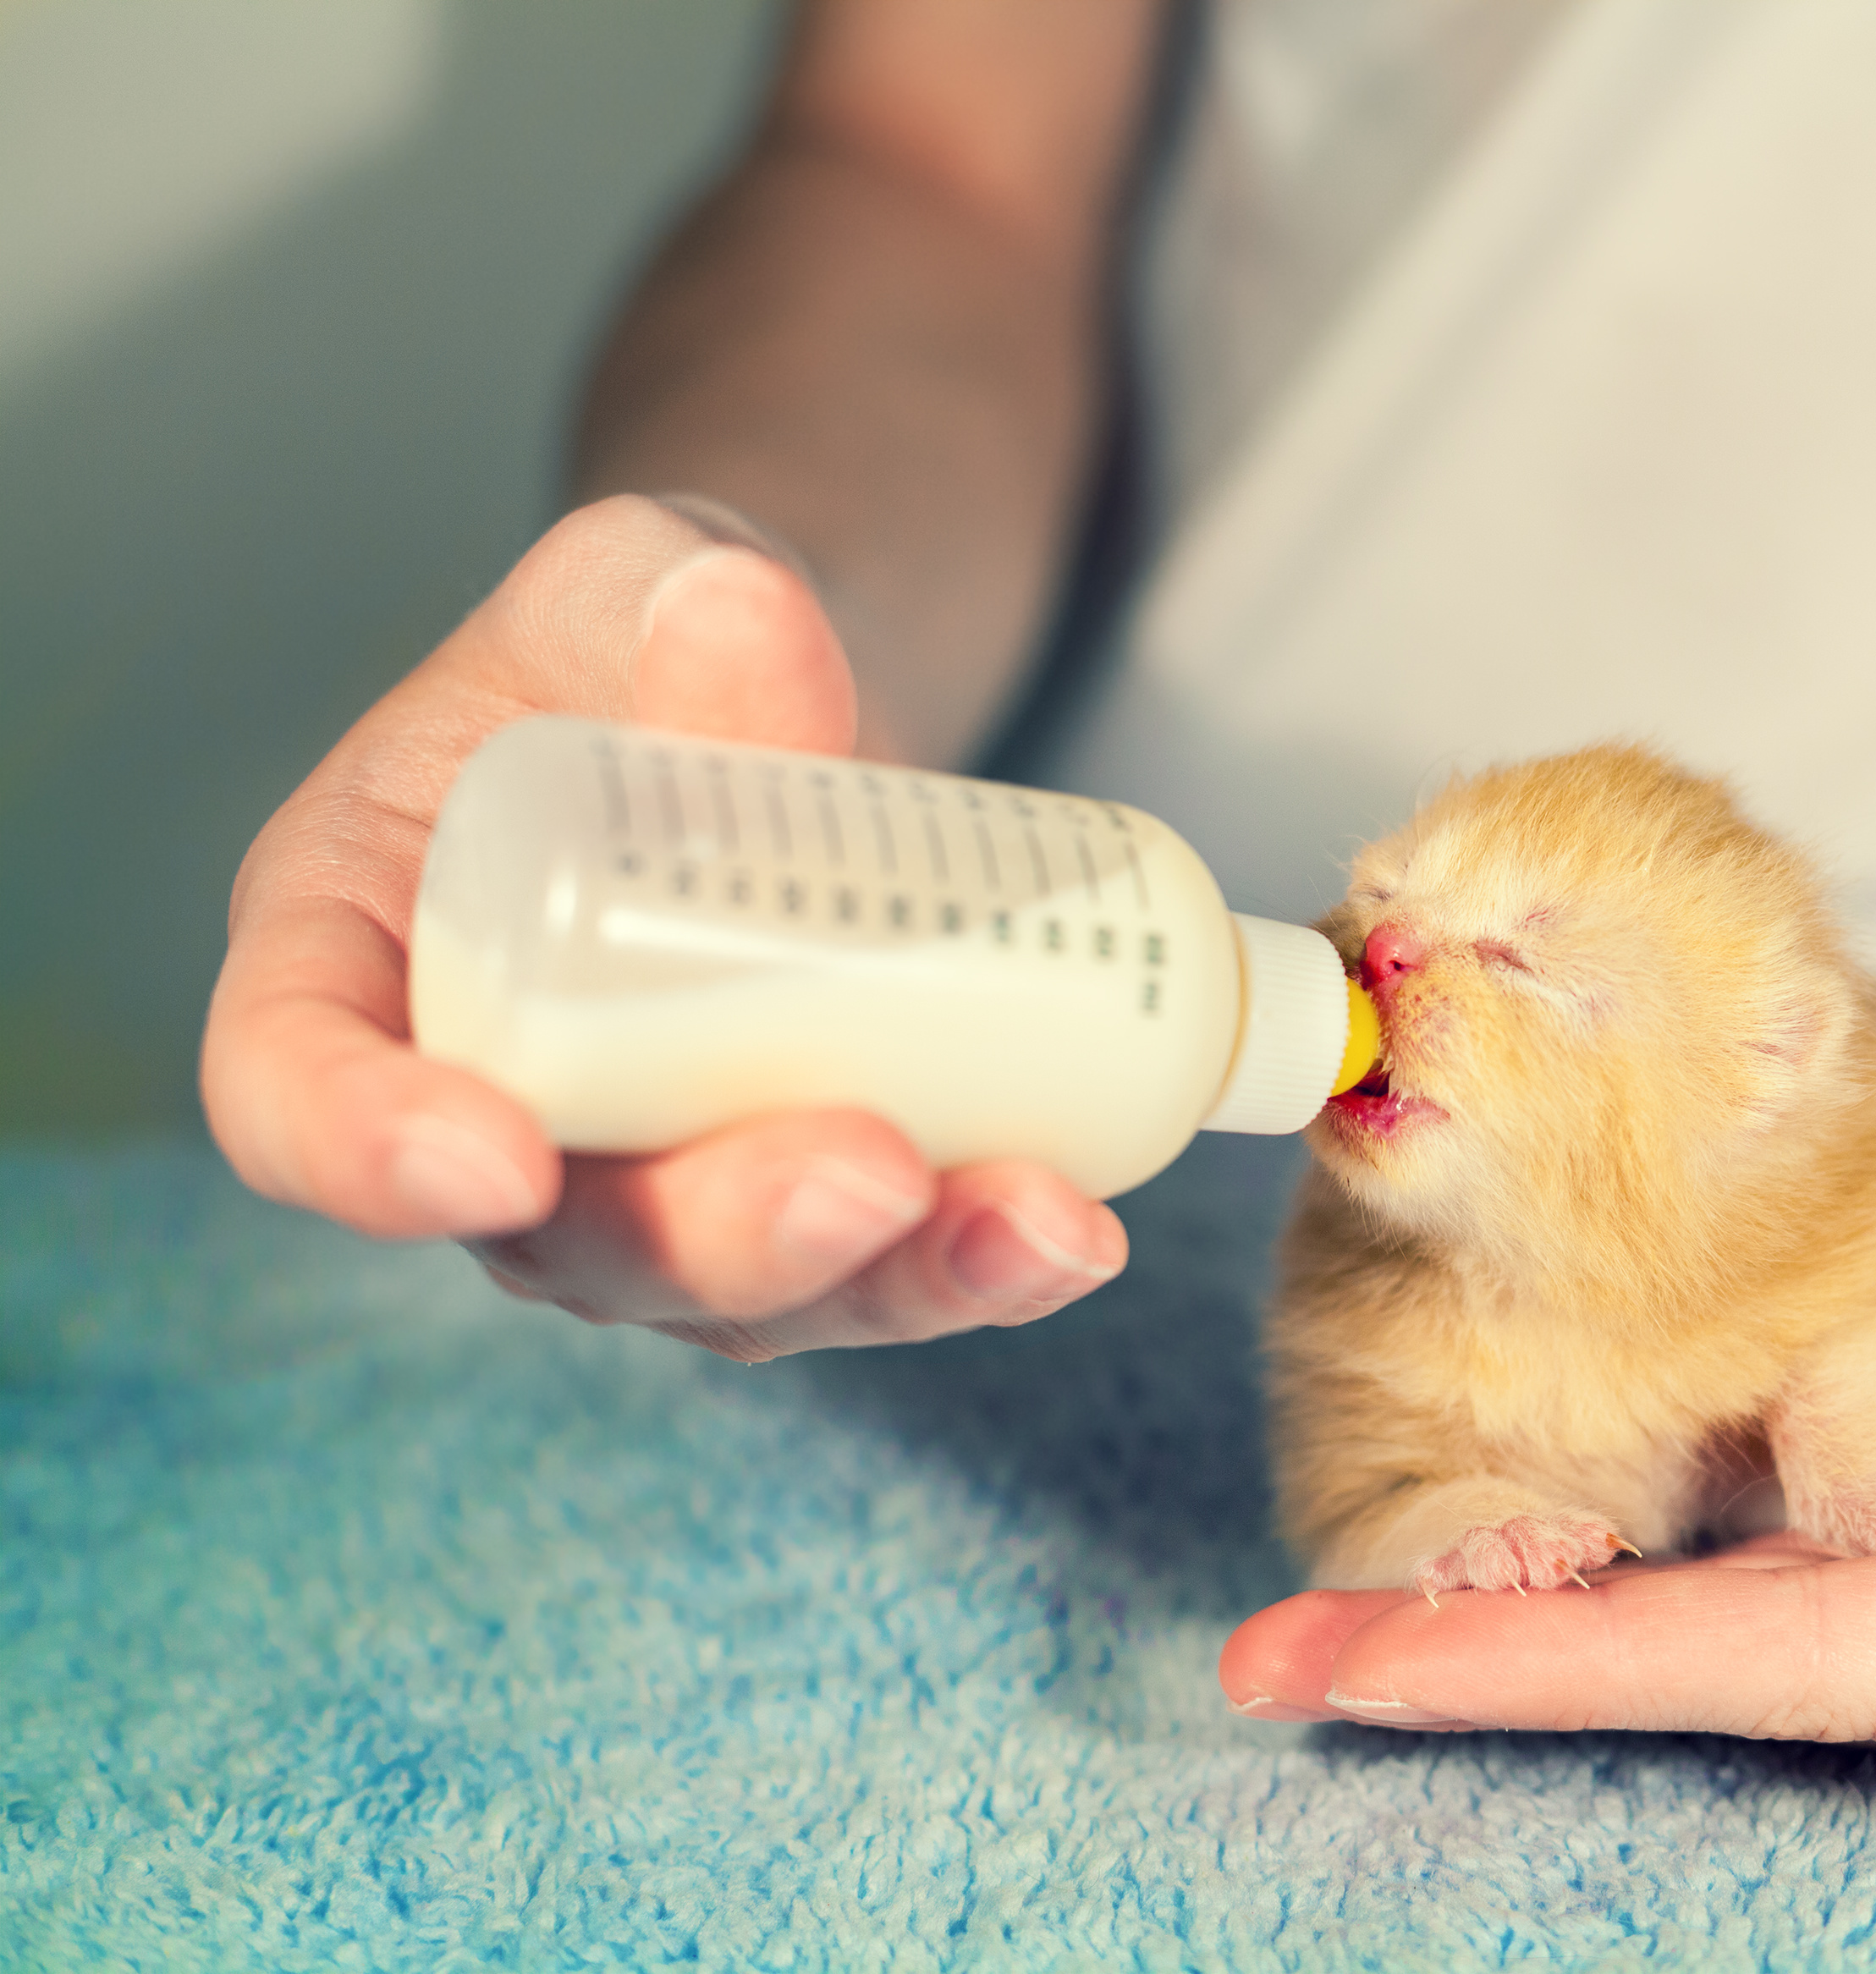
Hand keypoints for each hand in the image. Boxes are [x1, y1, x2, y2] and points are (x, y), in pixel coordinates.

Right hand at [201, 494, 1126, 1358]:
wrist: (776, 702)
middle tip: (862, 1173)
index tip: (490, 1153)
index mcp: (348, 945)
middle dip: (718, 1230)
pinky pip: (869, 1270)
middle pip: (559, 1234)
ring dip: (889, 1277)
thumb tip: (750, 620)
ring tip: (1030, 1222)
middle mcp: (481, 1102)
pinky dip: (978, 1263)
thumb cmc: (642, 645)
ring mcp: (638, 1182)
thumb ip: (662, 597)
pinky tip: (1074, 1233)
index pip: (290, 1086)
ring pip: (736, 1288)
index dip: (365, 1148)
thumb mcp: (634, 579)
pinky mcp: (790, 1202)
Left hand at [1221, 1179, 1875, 1787]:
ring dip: (1566, 1558)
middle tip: (1262, 1646)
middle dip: (1494, 1645)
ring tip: (1358, 1571)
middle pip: (1718, 1631)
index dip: (1556, 1671)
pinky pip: (1843, 1464)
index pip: (1780, 1667)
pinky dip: (1698, 1468)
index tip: (1340, 1669)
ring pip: (1757, 1553)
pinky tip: (1593, 1456)